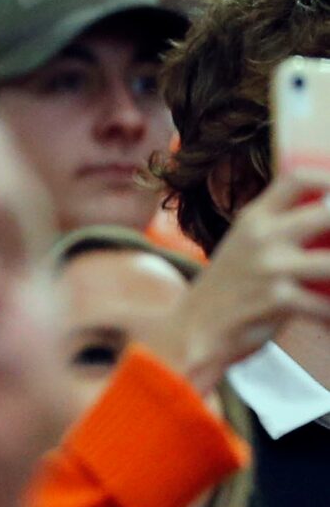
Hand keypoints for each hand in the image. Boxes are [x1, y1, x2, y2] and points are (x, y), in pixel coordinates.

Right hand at [137, 174, 329, 392]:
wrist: (191, 328)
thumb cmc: (228, 288)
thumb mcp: (244, 244)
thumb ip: (278, 228)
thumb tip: (327, 216)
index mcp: (254, 218)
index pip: (297, 178)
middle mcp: (262, 236)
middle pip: (328, 213)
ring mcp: (270, 267)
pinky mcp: (277, 300)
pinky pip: (326, 305)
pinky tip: (328, 320)